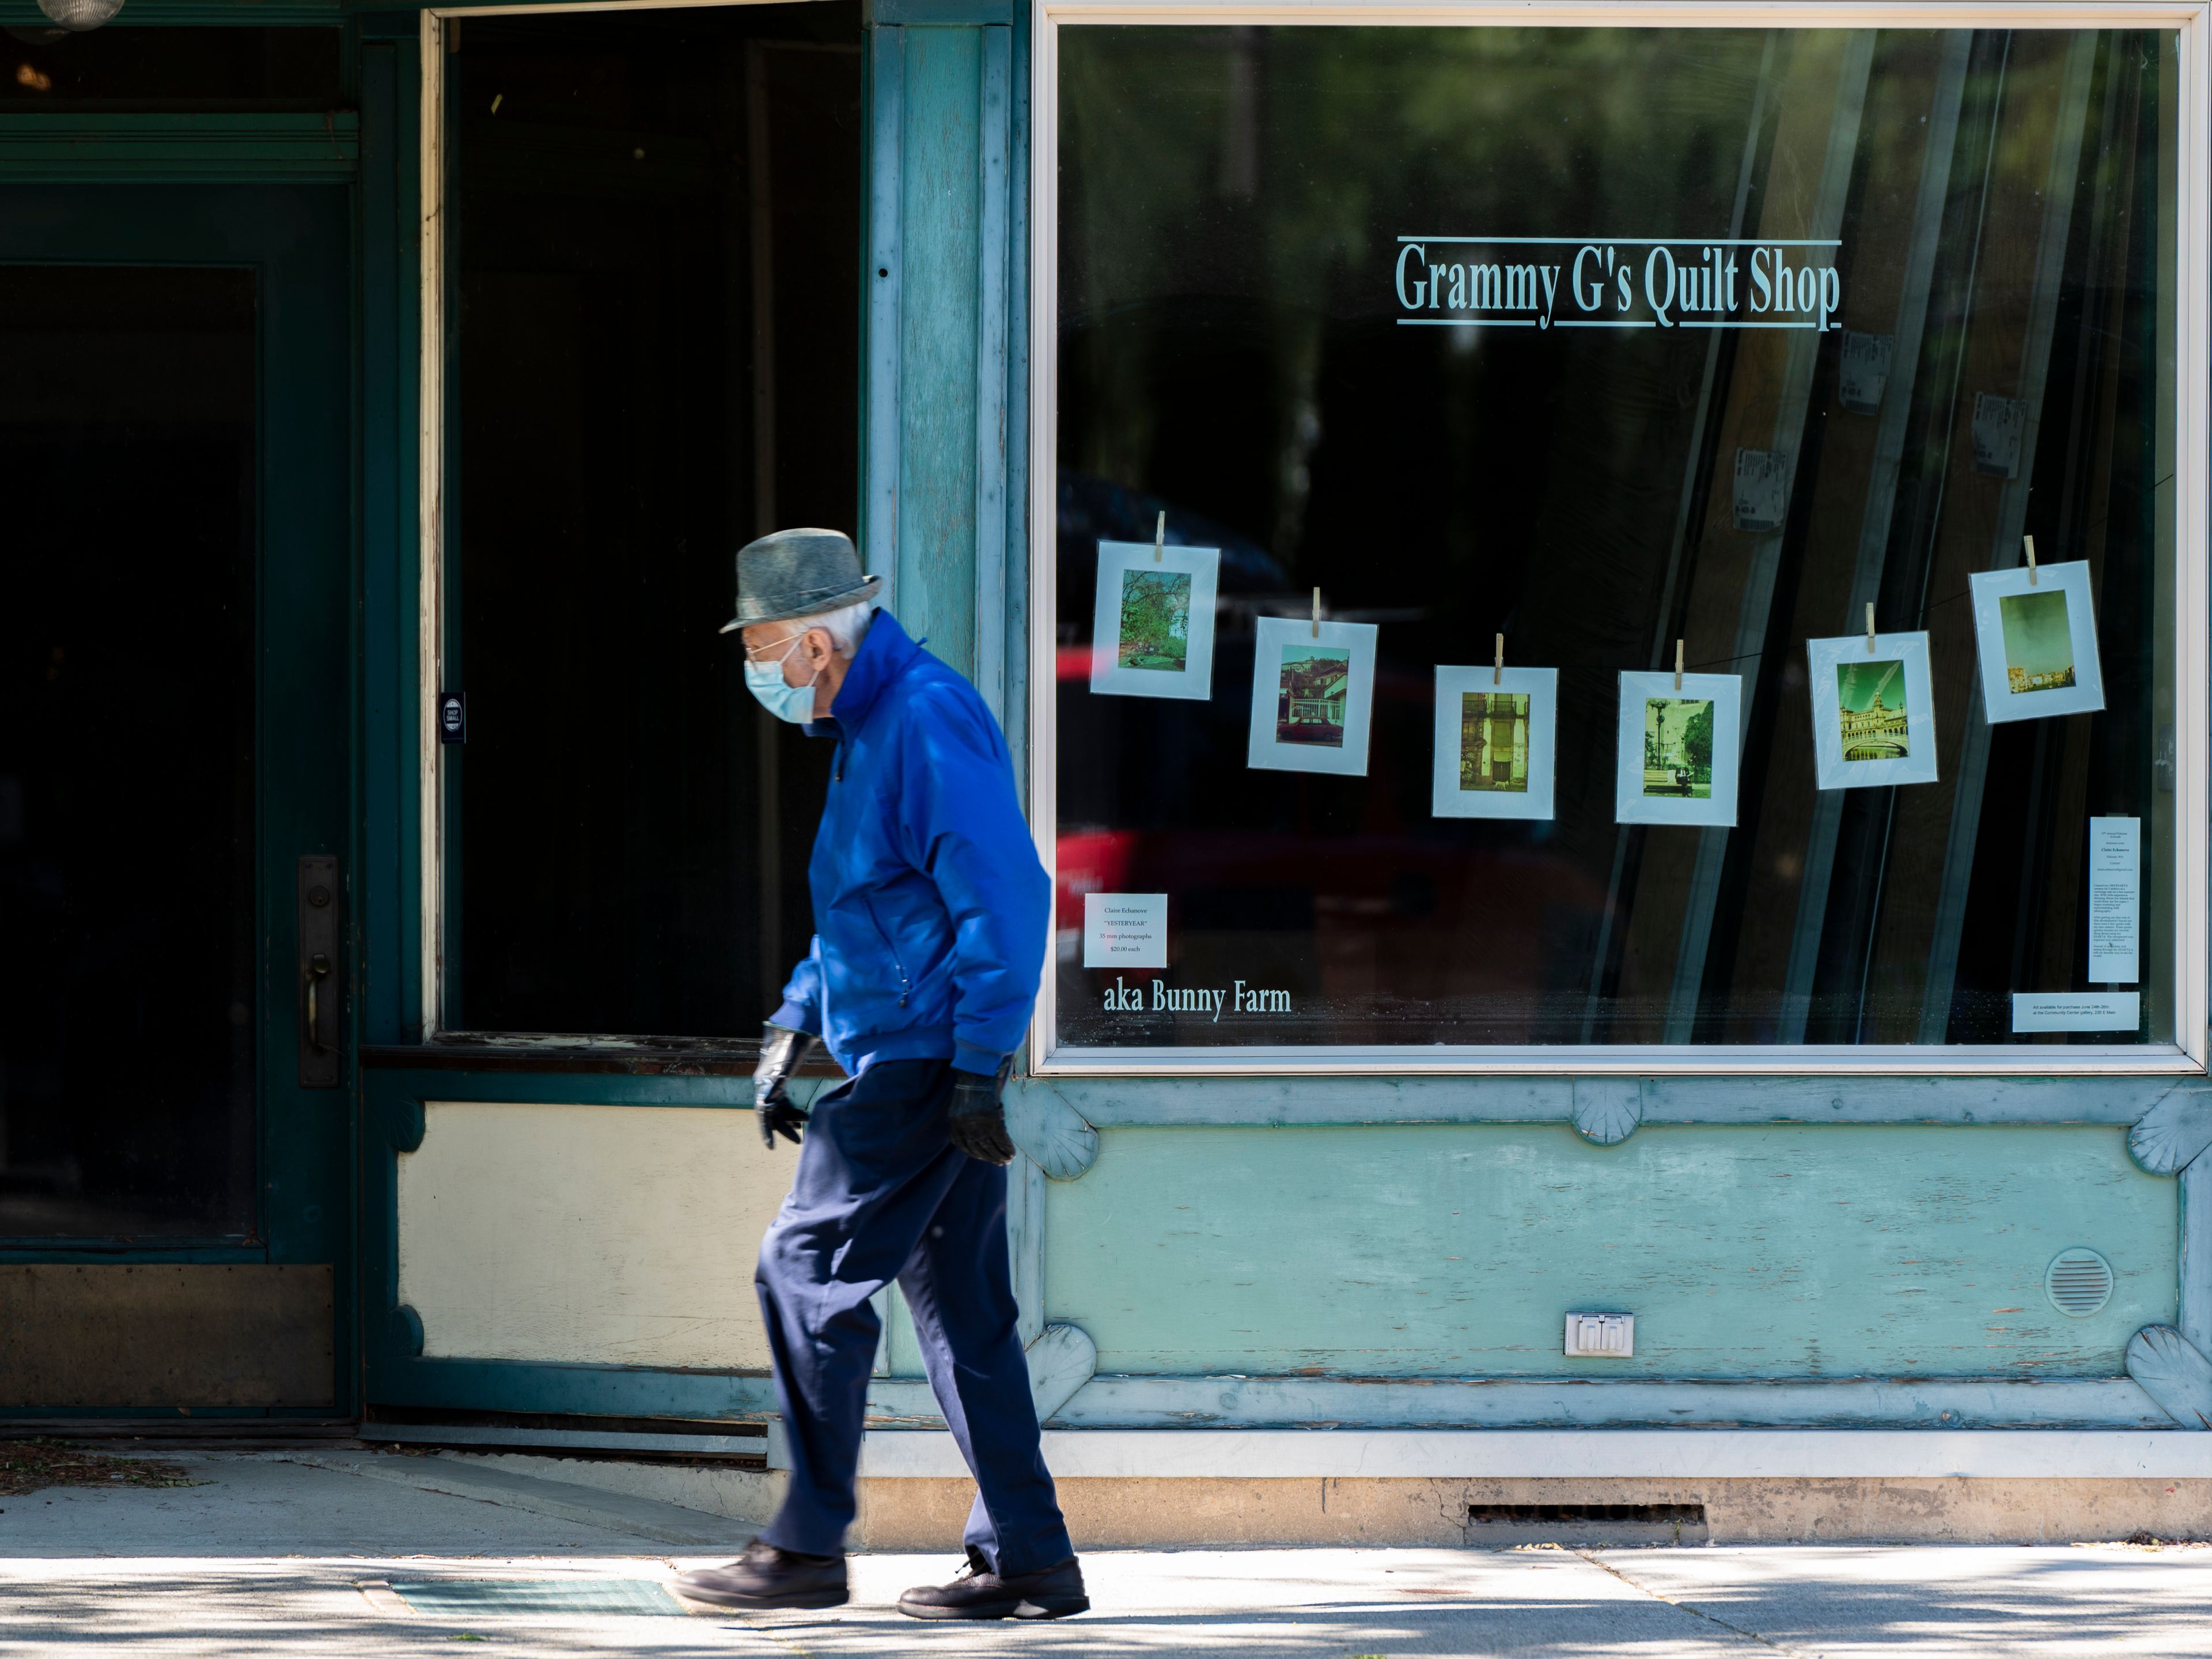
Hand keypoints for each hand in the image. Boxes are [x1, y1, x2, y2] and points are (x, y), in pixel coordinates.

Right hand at [754, 1023, 816, 1148]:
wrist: (796, 1026)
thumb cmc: (792, 1045)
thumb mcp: (784, 1066)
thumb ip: (776, 1085)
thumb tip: (766, 1105)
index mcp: (763, 1084)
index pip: (762, 1113)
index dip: (766, 1131)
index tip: (772, 1147)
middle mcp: (765, 1085)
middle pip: (771, 1113)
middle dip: (784, 1128)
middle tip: (799, 1141)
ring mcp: (772, 1082)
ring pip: (778, 1108)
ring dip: (790, 1119)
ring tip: (804, 1128)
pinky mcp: (781, 1079)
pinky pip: (784, 1101)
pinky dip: (792, 1110)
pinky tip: (803, 1117)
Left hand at [947, 1060, 1017, 1164]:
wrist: (977, 1069)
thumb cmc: (971, 1083)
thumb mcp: (963, 1103)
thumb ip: (967, 1117)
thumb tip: (979, 1129)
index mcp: (954, 1122)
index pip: (962, 1145)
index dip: (974, 1153)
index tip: (982, 1157)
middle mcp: (964, 1126)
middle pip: (978, 1149)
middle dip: (989, 1158)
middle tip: (999, 1163)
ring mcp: (978, 1124)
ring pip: (990, 1147)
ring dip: (999, 1156)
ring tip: (1007, 1160)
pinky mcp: (991, 1120)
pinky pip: (1001, 1139)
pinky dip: (1007, 1148)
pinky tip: (1012, 1153)